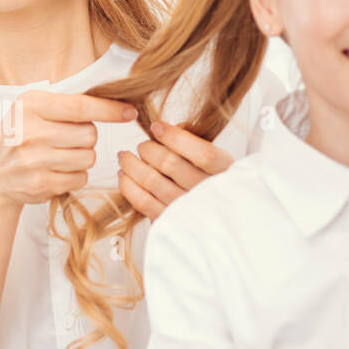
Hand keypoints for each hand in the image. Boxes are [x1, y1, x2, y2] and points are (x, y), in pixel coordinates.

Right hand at [0, 91, 137, 208]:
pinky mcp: (41, 184)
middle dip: (87, 137)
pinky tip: (56, 171)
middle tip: (67, 139)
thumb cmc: (15, 138)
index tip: (129, 111)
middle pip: (89, 133)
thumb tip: (110, 100)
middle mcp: (30, 131)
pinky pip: (80, 177)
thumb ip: (63, 104)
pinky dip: (75, 175)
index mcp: (29, 105)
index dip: (109, 109)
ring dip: (82, 157)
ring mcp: (34, 160)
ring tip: (61, 156)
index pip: (80, 106)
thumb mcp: (28, 110)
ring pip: (88, 157)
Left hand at [116, 120, 233, 219]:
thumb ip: (193, 140)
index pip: (202, 153)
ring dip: (131, 165)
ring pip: (151, 180)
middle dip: (148, 149)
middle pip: (169, 163)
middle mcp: (206, 192)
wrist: (214, 218)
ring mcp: (186, 209)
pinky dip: (128, 186)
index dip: (174, 137)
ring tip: (125, 157)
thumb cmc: (210, 181)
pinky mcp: (168, 221)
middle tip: (141, 146)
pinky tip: (124, 176)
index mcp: (224, 172)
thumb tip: (164, 129)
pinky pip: (143, 202)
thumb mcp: (214, 158)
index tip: (156, 127)